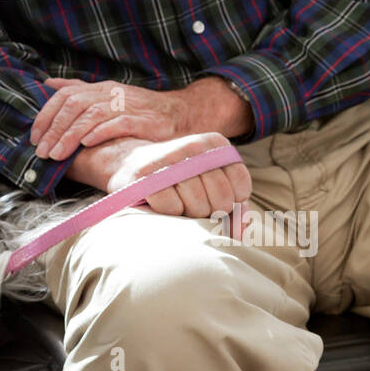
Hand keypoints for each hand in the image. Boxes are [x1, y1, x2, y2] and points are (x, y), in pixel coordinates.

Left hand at [30, 75, 251, 160]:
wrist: (182, 114)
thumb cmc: (140, 110)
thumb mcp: (108, 97)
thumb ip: (79, 90)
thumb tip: (50, 84)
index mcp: (101, 88)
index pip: (66, 95)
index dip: (47, 114)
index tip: (34, 136)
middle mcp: (112, 93)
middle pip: (75, 105)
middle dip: (54, 129)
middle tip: (42, 151)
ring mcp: (129, 106)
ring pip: (92, 115)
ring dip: (71, 135)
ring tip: (58, 153)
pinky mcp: (145, 121)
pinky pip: (119, 123)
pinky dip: (101, 132)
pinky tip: (87, 143)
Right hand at [66, 133, 249, 219]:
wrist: (129, 164)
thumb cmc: (177, 181)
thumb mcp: (210, 185)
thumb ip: (234, 206)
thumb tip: (241, 227)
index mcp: (214, 143)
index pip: (240, 187)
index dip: (231, 204)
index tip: (214, 200)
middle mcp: (193, 145)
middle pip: (221, 198)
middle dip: (210, 212)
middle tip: (194, 205)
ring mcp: (168, 159)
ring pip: (197, 205)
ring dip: (188, 214)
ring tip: (178, 202)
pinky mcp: (145, 176)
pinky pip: (171, 208)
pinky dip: (168, 212)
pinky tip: (161, 201)